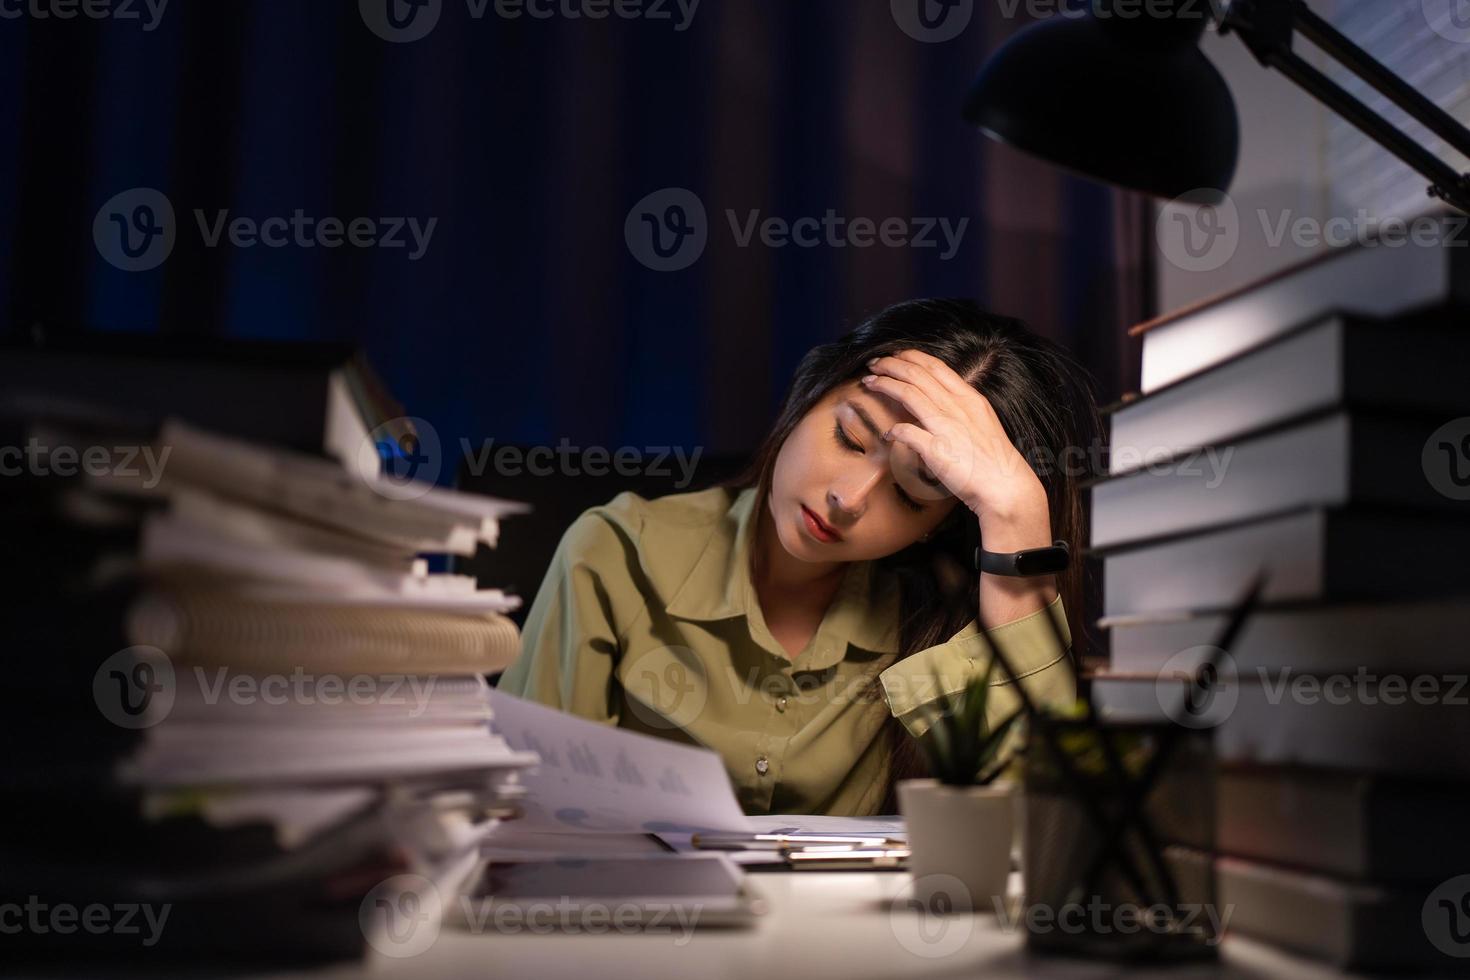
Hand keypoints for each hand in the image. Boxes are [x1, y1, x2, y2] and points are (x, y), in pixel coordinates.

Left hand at [861, 349, 1049, 541]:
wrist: (1005, 487)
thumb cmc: (994, 459)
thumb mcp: (981, 422)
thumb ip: (959, 410)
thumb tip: (937, 405)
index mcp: (969, 398)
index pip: (935, 367)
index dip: (911, 357)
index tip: (895, 355)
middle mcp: (957, 407)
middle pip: (917, 375)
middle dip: (891, 365)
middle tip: (874, 363)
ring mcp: (946, 427)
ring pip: (909, 394)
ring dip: (886, 385)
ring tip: (870, 382)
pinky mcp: (937, 450)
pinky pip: (907, 433)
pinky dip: (894, 430)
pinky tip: (887, 433)